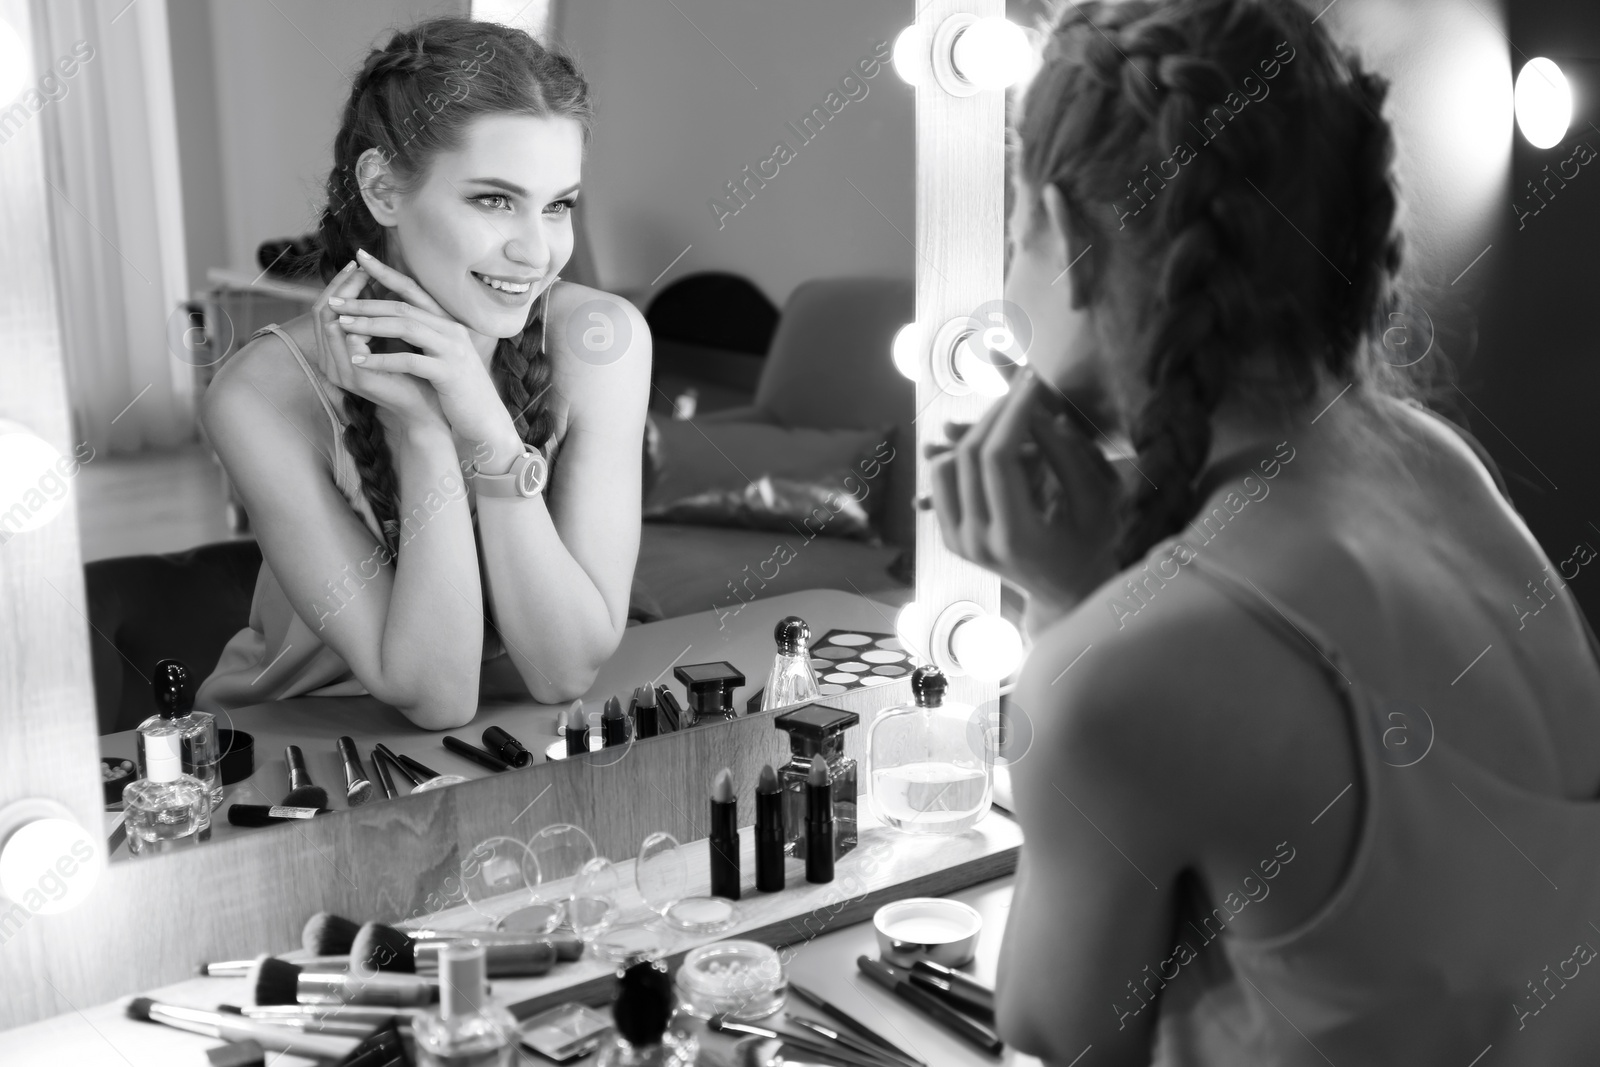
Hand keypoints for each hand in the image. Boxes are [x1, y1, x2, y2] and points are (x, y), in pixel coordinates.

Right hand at [311, 260, 447, 437]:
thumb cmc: (411, 369)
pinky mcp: (357, 378)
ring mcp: (340, 371)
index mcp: (333, 352)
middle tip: (360, 266)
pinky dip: (361, 321)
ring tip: (366, 278)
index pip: (323, 308)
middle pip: (321, 312)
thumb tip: (368, 273)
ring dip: (349, 298)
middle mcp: (329, 362)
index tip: (358, 264)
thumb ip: (374, 312)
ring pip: (330, 323)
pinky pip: (350, 342)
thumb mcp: (387, 336)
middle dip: (340, 286)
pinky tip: (376, 304)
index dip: (338, 285)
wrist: (427, 405)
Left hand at [331, 248, 521, 461]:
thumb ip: (421, 333)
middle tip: (335, 301)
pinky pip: (410, 361)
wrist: (484, 416)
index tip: (359, 257)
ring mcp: (452, 350)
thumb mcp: (440, 352)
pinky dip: (382, 360)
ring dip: (370, 325)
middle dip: (366, 302)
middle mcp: (451, 330)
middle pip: (403, 307)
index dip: (385, 272)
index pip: (413, 289)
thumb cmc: (456, 386)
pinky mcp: (449, 373)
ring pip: (406, 327)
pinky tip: (358, 361)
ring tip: (341, 325)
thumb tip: (387, 316)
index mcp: (447, 322)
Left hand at [926, 366, 1123, 614]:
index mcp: (1016, 537)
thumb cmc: (1092, 547)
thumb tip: (1039, 412)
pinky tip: (995, 440)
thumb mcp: (1097, 502)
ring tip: (1012, 414)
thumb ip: (1068, 457)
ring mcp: (957, 543)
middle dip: (995, 412)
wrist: (1067, 594)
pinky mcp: (949, 537)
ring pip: (946, 465)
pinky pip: (944, 481)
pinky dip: (965, 453)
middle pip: (969, 457)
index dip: (1013, 412)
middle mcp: (976, 542)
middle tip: (1021, 385)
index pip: (998, 459)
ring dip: (977, 431)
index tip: (1032, 381)